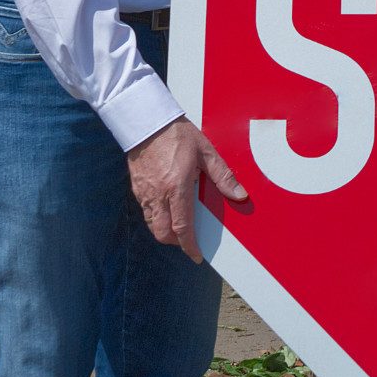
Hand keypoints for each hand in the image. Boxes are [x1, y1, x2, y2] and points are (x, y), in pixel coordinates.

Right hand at [126, 117, 248, 261]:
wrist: (147, 121)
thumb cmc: (177, 134)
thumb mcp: (206, 152)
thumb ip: (223, 176)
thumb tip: (239, 195)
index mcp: (177, 187)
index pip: (182, 227)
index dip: (189, 246)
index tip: (196, 255)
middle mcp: (158, 194)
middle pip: (163, 233)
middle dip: (176, 243)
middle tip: (188, 241)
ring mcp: (145, 192)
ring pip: (152, 225)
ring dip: (165, 231)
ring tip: (178, 226)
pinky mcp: (137, 188)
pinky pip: (145, 212)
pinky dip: (155, 218)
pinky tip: (167, 209)